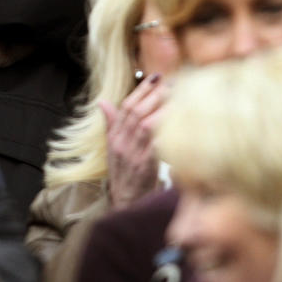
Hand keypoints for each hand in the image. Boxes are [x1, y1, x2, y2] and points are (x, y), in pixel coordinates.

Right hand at [100, 73, 165, 209]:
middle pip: (135, 112)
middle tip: (171, 82)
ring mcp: (132, 155)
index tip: (155, 77)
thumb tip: (102, 102)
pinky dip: (166, 130)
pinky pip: (156, 144)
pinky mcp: (145, 167)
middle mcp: (121, 144)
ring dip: (162, 108)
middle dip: (154, 94)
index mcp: (114, 138)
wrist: (126, 204)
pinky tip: (179, 120)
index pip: (125, 107)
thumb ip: (111, 124)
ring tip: (177, 96)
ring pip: (145, 124)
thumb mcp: (113, 149)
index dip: (140, 90)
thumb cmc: (124, 175)